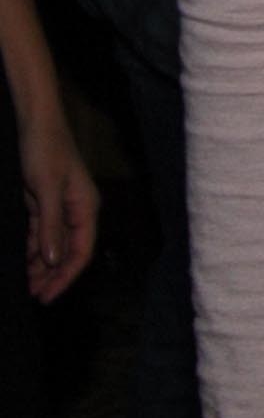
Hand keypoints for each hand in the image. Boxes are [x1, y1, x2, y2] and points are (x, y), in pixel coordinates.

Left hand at [18, 103, 98, 303]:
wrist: (35, 121)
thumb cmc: (45, 149)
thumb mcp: (45, 189)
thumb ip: (50, 226)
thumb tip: (52, 260)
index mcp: (85, 208)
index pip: (80, 252)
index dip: (65, 277)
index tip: (47, 296)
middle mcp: (76, 211)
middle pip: (68, 252)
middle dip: (52, 275)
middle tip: (33, 295)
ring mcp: (60, 207)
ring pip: (53, 245)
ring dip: (40, 265)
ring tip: (25, 282)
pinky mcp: (44, 202)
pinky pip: (41, 233)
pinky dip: (32, 248)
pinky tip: (23, 260)